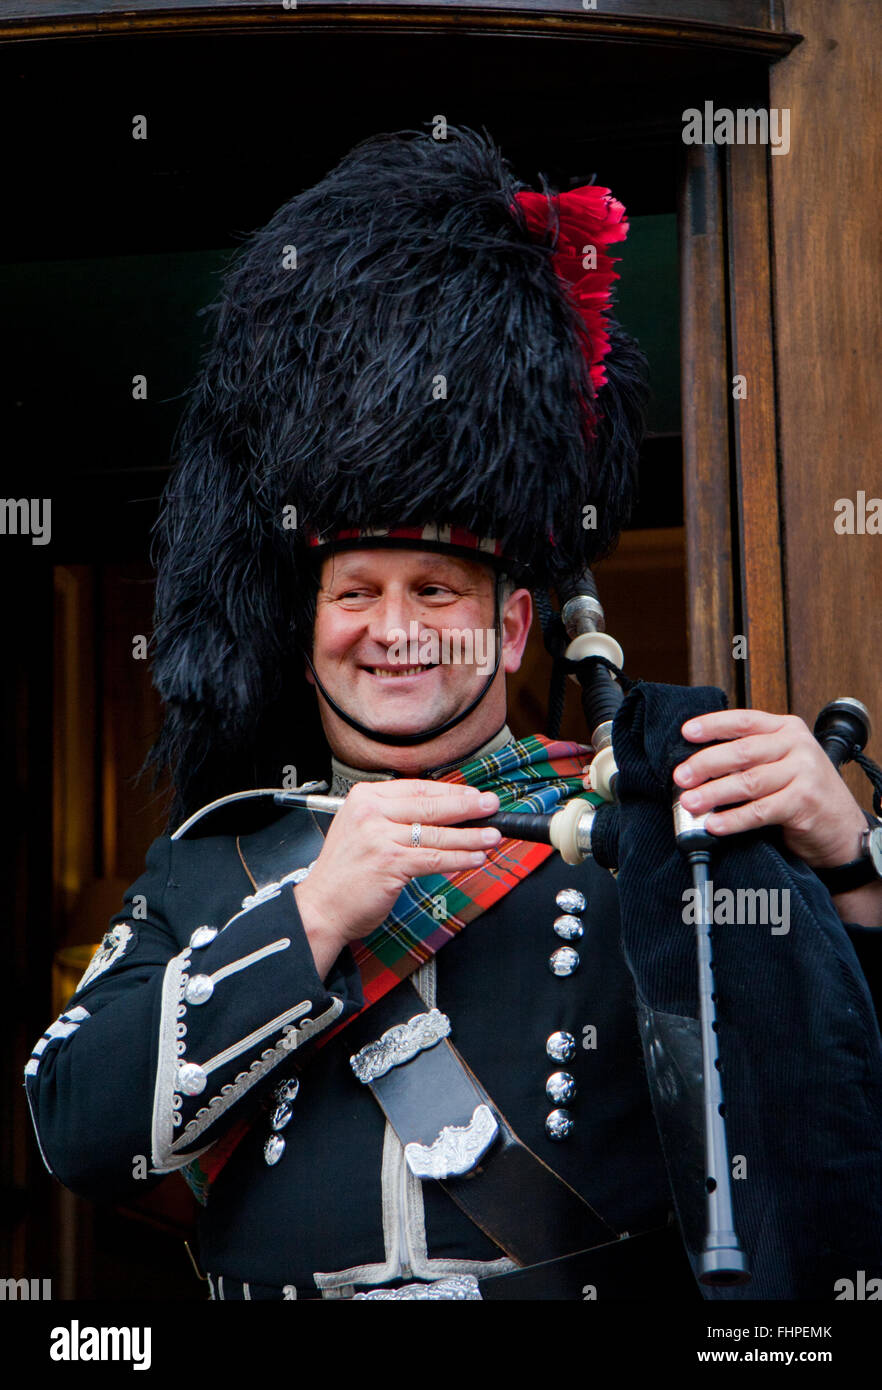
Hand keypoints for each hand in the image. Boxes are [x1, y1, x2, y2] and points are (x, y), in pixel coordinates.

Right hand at [293, 780, 499, 976]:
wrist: (320, 907)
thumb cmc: (344, 874)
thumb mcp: (362, 830)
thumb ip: (393, 818)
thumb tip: (441, 814)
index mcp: (364, 798)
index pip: (418, 788)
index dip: (452, 791)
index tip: (473, 795)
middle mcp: (371, 813)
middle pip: (430, 805)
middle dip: (468, 807)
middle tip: (492, 806)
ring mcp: (379, 837)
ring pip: (437, 834)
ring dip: (470, 836)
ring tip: (491, 836)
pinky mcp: (390, 863)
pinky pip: (434, 858)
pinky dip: (459, 859)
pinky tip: (474, 858)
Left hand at [669, 708, 866, 869]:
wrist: (841, 827)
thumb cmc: (803, 792)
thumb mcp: (781, 762)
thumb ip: (751, 755)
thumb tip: (698, 763)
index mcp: (787, 729)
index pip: (743, 721)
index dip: (712, 725)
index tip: (686, 733)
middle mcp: (797, 746)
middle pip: (742, 752)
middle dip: (705, 764)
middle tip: (681, 777)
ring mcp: (804, 773)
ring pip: (748, 782)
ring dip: (713, 794)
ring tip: (690, 803)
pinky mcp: (804, 802)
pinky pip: (759, 811)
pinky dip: (733, 819)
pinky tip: (714, 825)